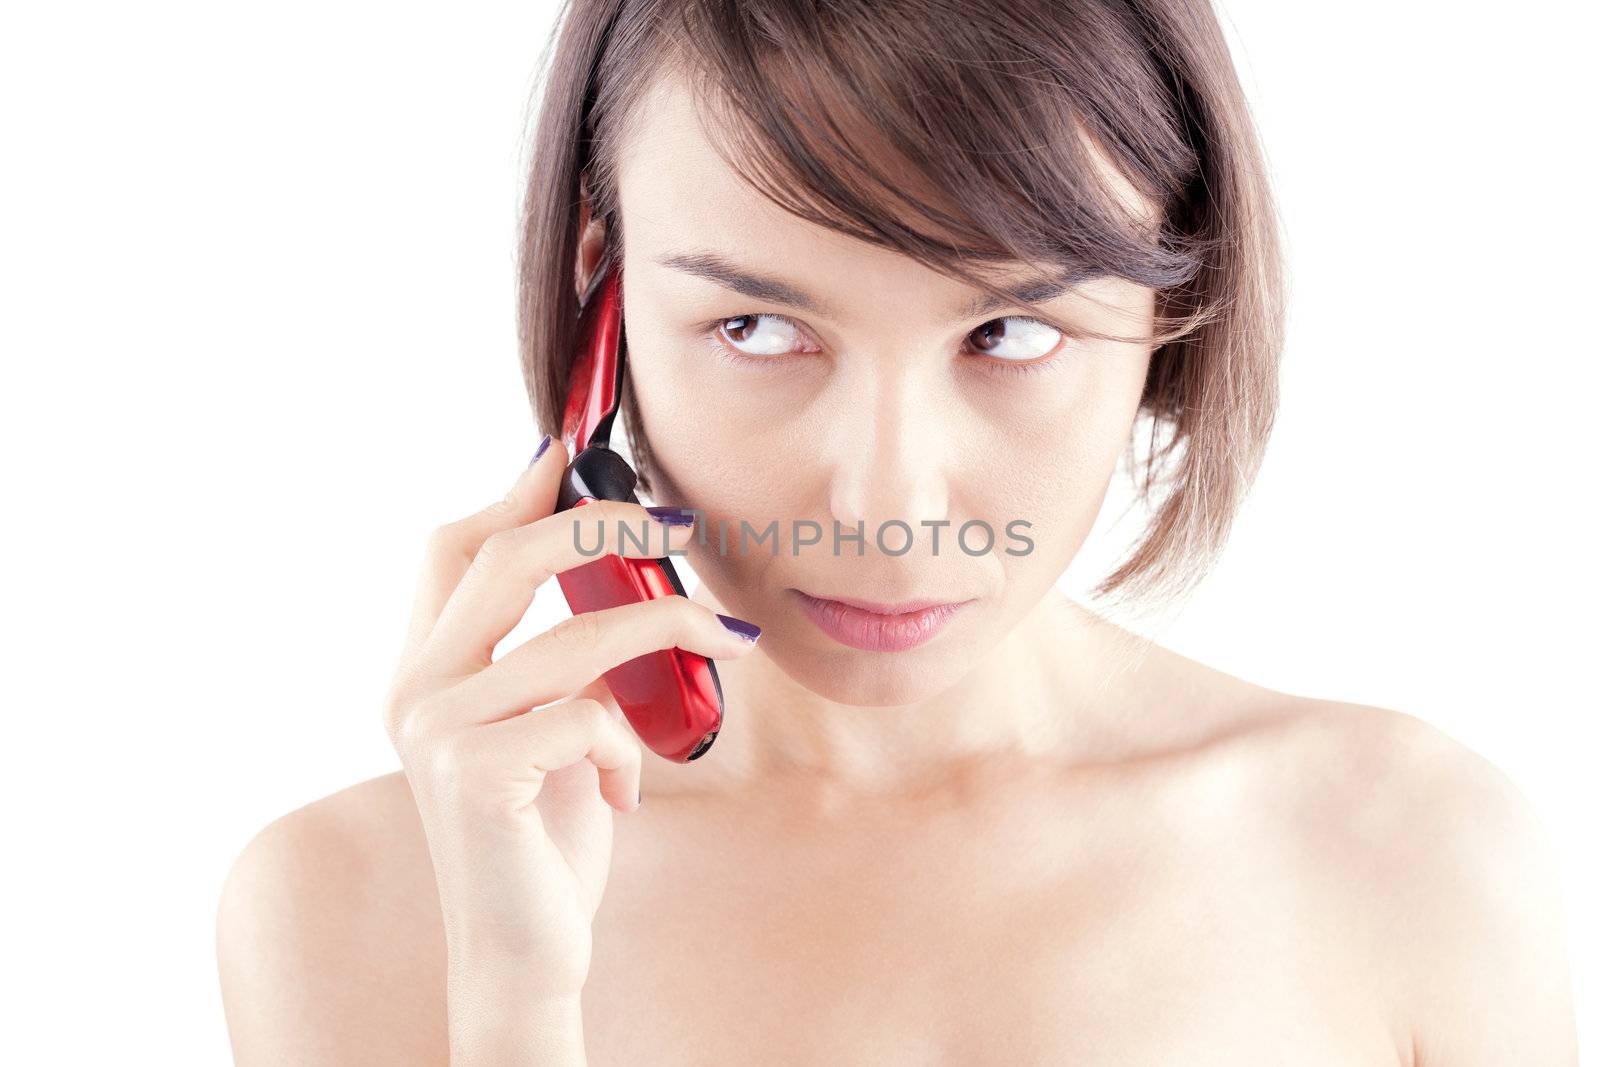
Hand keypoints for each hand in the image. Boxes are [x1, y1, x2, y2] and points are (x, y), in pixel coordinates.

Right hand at [382, 437, 759, 1006]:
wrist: (522, 951)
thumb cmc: (544, 835)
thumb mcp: (555, 725)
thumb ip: (562, 654)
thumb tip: (619, 566)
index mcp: (424, 670)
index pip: (453, 548)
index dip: (515, 491)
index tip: (574, 454)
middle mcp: (414, 690)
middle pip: (505, 557)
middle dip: (602, 526)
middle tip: (674, 523)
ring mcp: (438, 730)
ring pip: (576, 634)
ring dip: (670, 626)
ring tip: (726, 640)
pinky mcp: (477, 774)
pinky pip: (590, 715)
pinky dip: (630, 747)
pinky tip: (627, 790)